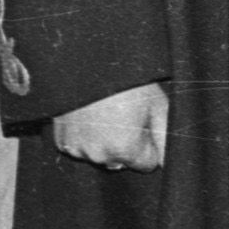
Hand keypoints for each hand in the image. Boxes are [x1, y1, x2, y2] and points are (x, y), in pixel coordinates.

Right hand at [52, 82, 167, 170]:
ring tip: (108, 114)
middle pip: (123, 162)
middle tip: (127, 116)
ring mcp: (75, 149)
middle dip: (128, 146)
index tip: (147, 126)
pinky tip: (91, 117)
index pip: (147, 165)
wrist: (88, 63)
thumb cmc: (127, 82)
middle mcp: (98, 155)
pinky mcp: (59, 141)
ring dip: (106, 143)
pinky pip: (81, 147)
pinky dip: (87, 137)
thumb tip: (169, 162)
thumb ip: (166, 138)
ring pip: (101, 155)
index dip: (151, 146)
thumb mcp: (157, 106)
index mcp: (124, 149)